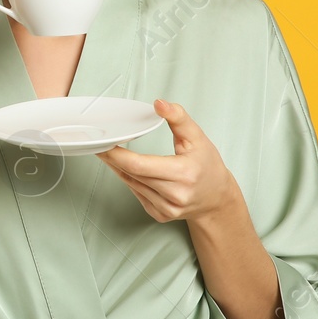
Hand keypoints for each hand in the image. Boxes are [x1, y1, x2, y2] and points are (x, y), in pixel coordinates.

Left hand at [96, 100, 240, 224]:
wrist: (217, 198)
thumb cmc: (208, 166)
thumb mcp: (197, 137)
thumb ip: (177, 118)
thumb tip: (159, 104)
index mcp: (183, 174)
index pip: (139, 165)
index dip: (116, 154)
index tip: (104, 143)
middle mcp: (175, 195)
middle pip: (132, 174)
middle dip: (113, 158)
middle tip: (101, 144)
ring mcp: (167, 208)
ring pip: (131, 184)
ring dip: (120, 168)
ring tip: (113, 154)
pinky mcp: (160, 215)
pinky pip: (137, 194)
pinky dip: (131, 180)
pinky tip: (131, 170)